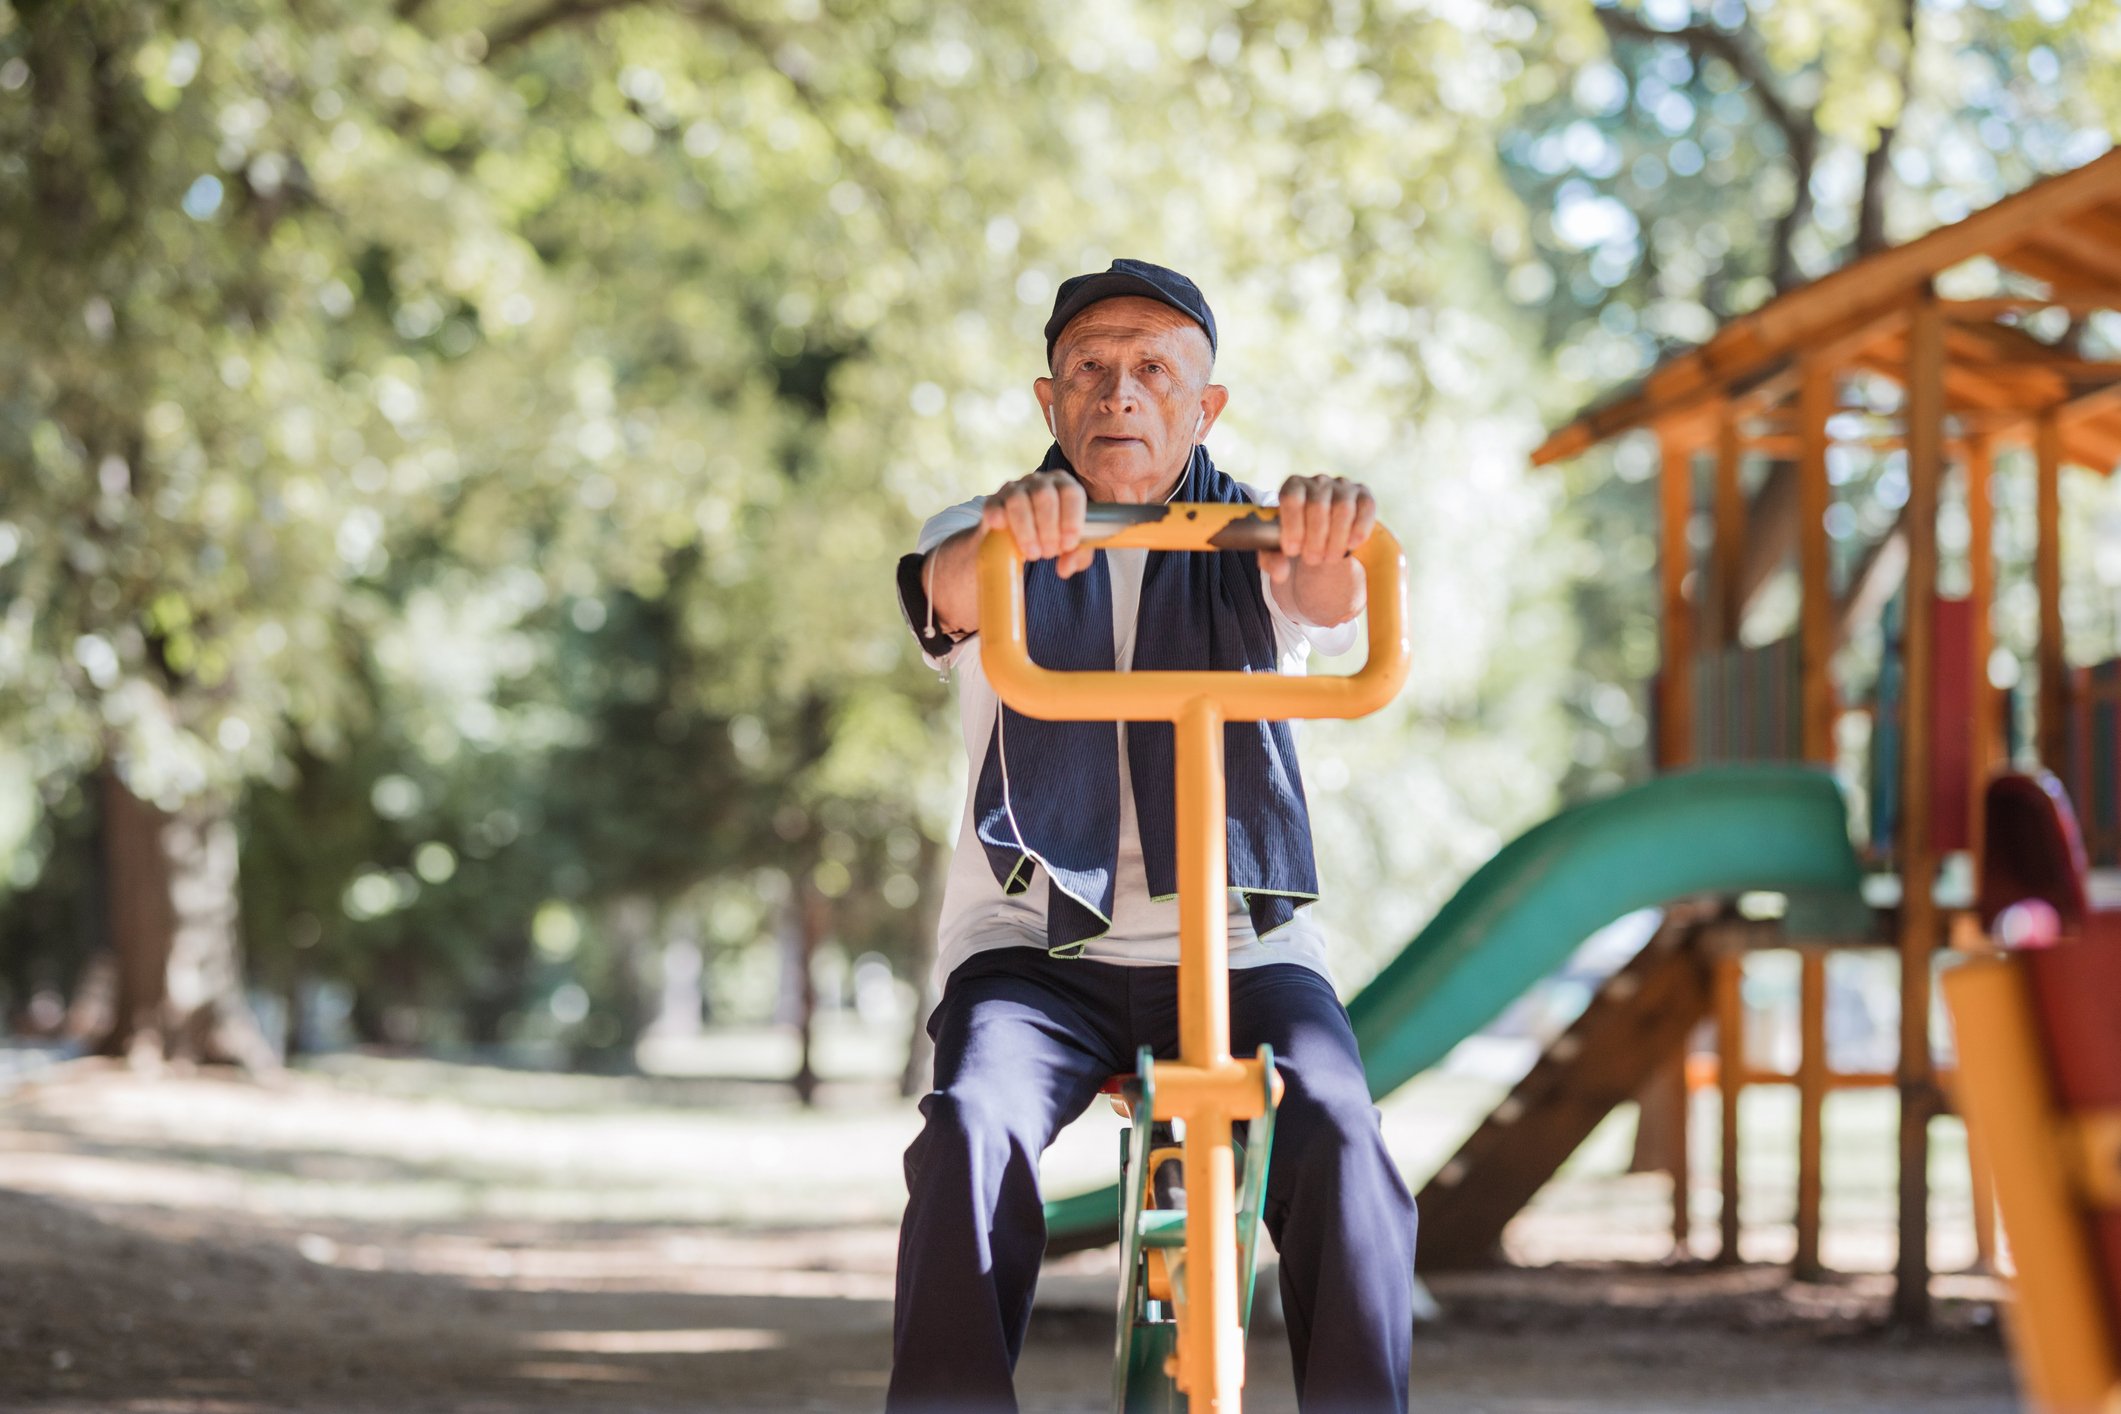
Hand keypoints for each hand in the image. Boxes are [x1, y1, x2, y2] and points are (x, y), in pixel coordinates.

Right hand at [980, 471, 1095, 578]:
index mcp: (1064, 485)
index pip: (1071, 493)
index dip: (1071, 520)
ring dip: (1026, 531)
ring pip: (1018, 501)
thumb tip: (1065, 568)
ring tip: (1032, 553)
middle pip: (1044, 496)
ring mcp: (1014, 489)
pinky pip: (994, 507)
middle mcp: (1039, 482)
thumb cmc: (1051, 538)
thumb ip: (1077, 556)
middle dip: (1048, 530)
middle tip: (1048, 553)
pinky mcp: (993, 501)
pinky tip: (1007, 537)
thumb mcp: (1070, 547)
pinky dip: (1000, 522)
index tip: (1068, 545)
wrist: (1016, 541)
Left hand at [1260, 475, 1375, 583]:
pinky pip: (1366, 508)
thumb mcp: (1277, 548)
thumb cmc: (1296, 538)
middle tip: (1312, 560)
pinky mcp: (1364, 495)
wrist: (1322, 535)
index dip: (1292, 526)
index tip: (1292, 550)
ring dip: (1336, 540)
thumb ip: (1272, 559)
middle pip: (1318, 506)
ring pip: (1343, 509)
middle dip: (1315, 539)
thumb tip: (1281, 573)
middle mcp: (1318, 482)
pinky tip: (1351, 545)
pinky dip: (1359, 530)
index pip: (1291, 498)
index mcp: (1293, 486)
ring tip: (1329, 558)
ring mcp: (1343, 486)